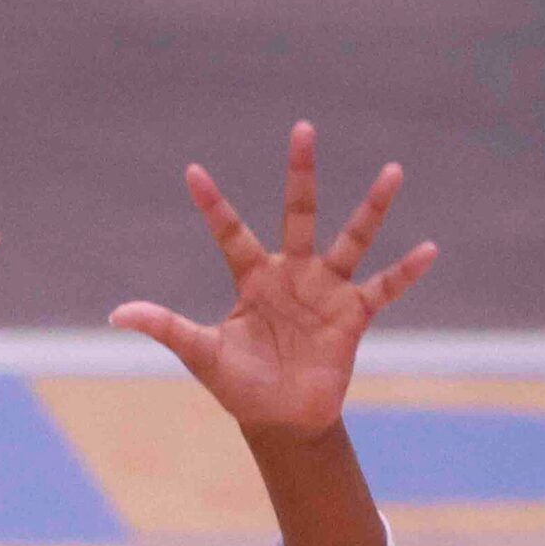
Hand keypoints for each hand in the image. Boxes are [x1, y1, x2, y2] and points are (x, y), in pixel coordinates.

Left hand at [110, 121, 436, 436]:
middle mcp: (293, 273)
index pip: (229, 233)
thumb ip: (165, 328)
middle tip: (302, 127)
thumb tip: (116, 313)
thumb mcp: (200, 354)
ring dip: (372, 208)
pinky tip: (428, 249)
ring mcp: (327, 290)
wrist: (280, 418)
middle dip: (300, 173)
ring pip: (352, 238)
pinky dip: (406, 271)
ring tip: (393, 171)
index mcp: (253, 279)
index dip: (212, 205)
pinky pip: (385, 287)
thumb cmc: (239, 384)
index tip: (191, 171)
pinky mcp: (354, 314)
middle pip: (299, 213)